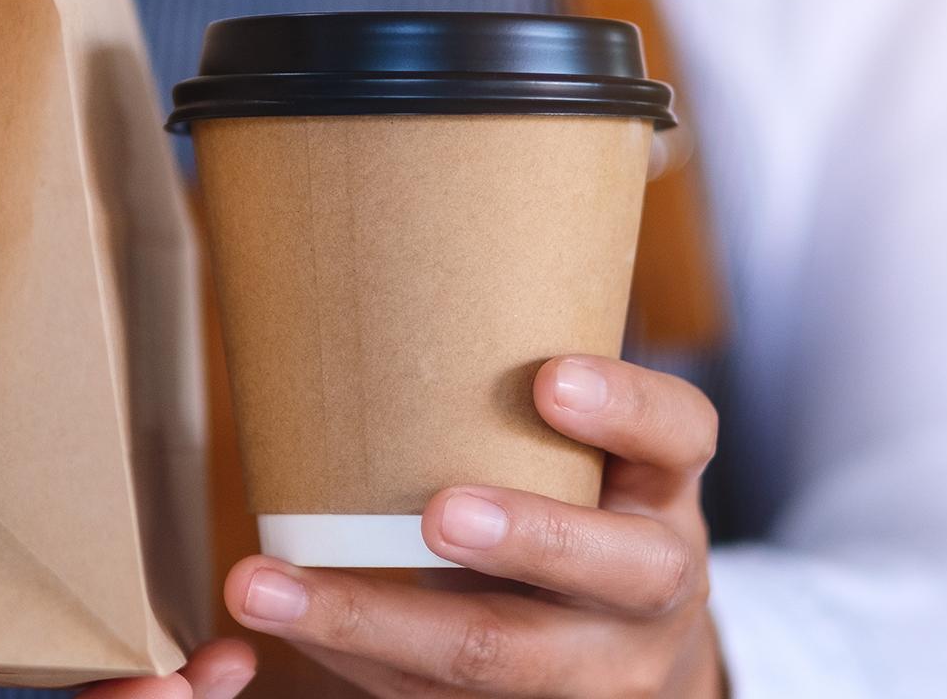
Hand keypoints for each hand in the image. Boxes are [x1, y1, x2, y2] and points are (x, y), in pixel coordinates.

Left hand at [223, 355, 723, 697]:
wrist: (631, 646)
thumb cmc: (575, 503)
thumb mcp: (585, 450)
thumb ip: (520, 401)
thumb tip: (367, 287)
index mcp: (666, 487)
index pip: (678, 433)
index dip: (624, 407)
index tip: (551, 377)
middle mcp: (656, 581)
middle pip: (608, 567)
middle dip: (523, 540)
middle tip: (436, 513)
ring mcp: (602, 665)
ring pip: (498, 658)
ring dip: (373, 619)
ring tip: (268, 585)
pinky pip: (434, 697)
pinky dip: (351, 655)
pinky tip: (282, 615)